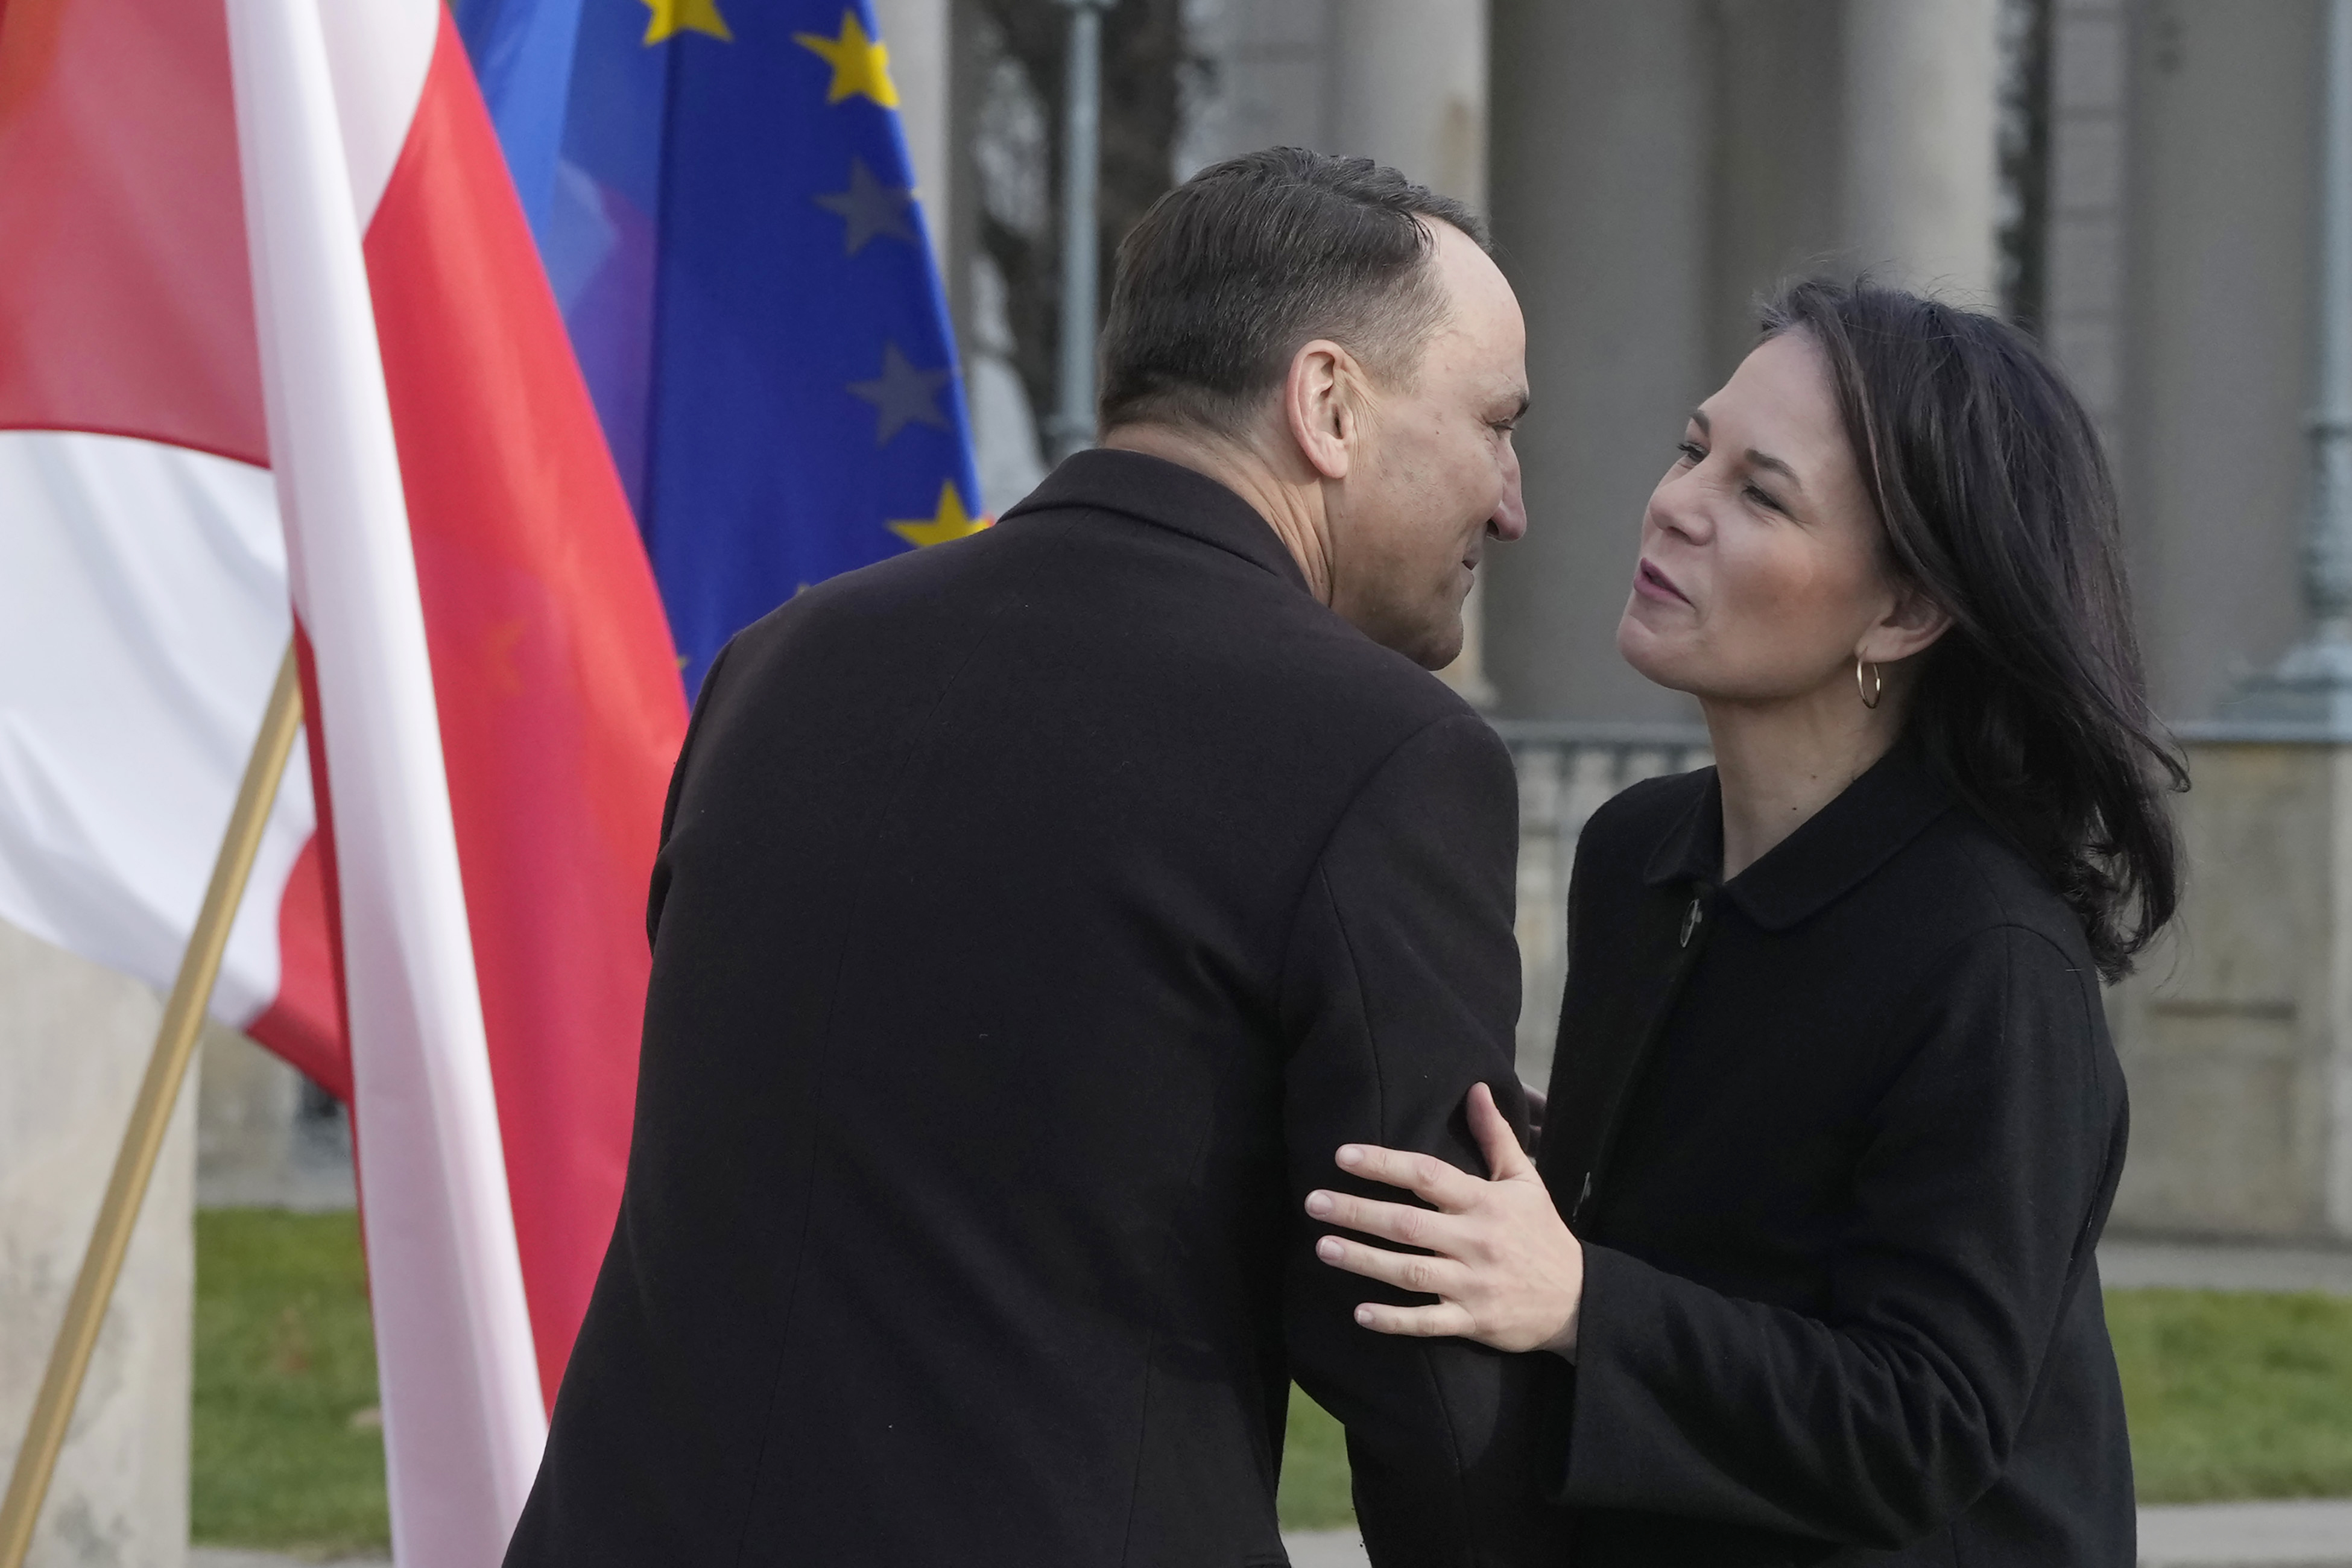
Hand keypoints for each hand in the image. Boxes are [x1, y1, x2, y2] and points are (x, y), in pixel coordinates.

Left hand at [1305, 1082, 1583, 1357]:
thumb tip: (1476, 1088)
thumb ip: (1496, 1136)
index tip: (1343, 1155)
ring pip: (1410, 1271)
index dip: (1385, 1164)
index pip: (1428, 1176)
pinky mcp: (1473, 1321)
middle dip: (1358, 1212)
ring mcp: (1473, 1284)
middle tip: (1313, 1202)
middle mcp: (1475, 1241)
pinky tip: (1360, 1313)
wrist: (1578, 1299)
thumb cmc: (1542, 1233)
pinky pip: (1428, 1321)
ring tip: (1323, 1247)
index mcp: (1485, 1203)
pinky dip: (1394, 1320)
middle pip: (1408, 1224)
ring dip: (1364, 1260)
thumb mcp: (1526, 1180)